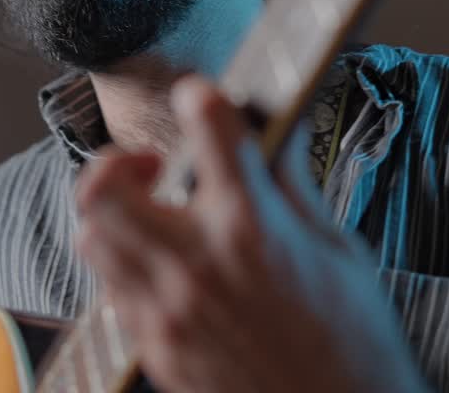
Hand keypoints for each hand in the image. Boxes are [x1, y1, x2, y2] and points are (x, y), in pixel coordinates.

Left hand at [75, 75, 426, 392]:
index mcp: (255, 228)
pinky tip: (165, 270)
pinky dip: (126, 268)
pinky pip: (112, 292)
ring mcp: (169, 311)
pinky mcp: (157, 350)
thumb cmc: (355, 341)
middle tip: (152, 169)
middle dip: (119, 163)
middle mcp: (199, 264)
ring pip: (92, 238)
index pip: (210, 129)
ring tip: (153, 220)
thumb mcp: (338, 248)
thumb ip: (293, 185)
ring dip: (115, 218)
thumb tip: (276, 132)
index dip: (201, 99)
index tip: (201, 98)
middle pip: (104, 187)